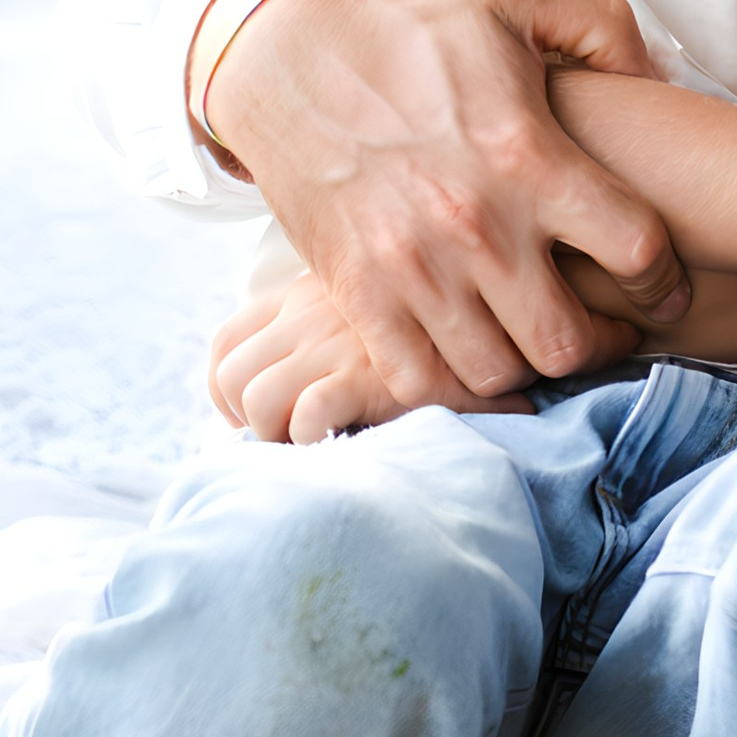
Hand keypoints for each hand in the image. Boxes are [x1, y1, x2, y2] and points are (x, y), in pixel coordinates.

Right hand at [207, 0, 690, 399]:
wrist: (278, 53)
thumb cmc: (405, 23)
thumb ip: (602, 28)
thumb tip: (657, 81)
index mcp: (527, 156)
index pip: (636, 250)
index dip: (664, 279)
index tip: (661, 287)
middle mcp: (475, 225)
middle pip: (568, 341)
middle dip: (601, 342)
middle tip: (603, 326)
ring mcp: (411, 269)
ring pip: (497, 374)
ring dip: (526, 366)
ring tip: (533, 336)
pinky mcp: (357, 294)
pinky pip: (419, 382)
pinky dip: (452, 385)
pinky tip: (469, 352)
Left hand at [207, 266, 534, 440]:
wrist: (508, 301)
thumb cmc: (452, 310)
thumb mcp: (388, 297)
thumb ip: (347, 322)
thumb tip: (312, 381)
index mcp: (310, 291)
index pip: (229, 340)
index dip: (228, 391)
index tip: (259, 418)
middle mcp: (311, 311)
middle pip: (230, 374)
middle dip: (245, 421)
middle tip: (284, 442)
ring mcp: (335, 342)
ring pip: (256, 397)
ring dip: (274, 434)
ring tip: (314, 446)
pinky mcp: (366, 375)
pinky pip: (304, 416)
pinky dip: (311, 440)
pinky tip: (345, 442)